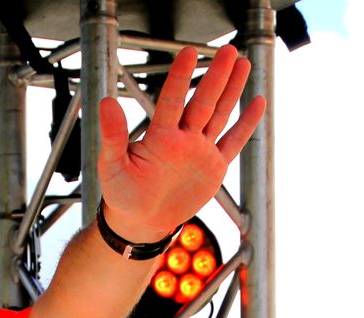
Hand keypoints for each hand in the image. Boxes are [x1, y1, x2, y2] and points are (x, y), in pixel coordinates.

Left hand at [97, 45, 265, 241]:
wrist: (139, 220)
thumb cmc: (121, 193)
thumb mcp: (112, 165)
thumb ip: (112, 135)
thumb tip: (105, 101)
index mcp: (159, 136)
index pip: (172, 100)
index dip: (180, 77)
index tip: (189, 52)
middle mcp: (182, 138)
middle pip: (202, 102)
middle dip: (215, 76)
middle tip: (228, 51)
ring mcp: (199, 150)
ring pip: (220, 115)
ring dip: (232, 90)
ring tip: (243, 63)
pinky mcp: (213, 167)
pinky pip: (233, 142)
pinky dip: (245, 124)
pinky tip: (257, 102)